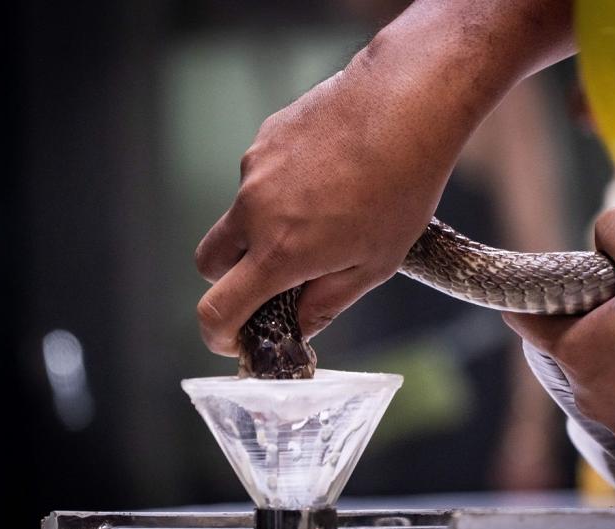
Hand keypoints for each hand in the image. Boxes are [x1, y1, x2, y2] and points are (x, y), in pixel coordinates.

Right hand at [195, 0, 575, 355]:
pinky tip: (325, 178)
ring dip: (263, 228)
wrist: (405, 105)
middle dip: (231, 279)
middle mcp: (254, 211)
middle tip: (276, 278)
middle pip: (209, 262)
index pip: (218, 309)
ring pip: (239, 215)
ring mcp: (255, 170)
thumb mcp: (375, 264)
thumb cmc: (401, 187)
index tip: (234, 338)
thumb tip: (301, 326)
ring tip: (323, 213)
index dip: (218, 334)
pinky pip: (259, 177)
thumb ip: (327, 302)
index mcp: (280, 253)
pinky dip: (280, 190)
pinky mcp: (264, 138)